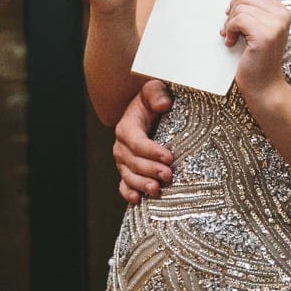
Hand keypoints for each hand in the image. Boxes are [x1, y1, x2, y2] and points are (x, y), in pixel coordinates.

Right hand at [114, 78, 173, 204]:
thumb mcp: (154, 90)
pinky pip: (124, 185)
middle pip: (133, 162)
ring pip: (128, 176)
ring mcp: (123, 161)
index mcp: (127, 127)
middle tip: (168, 175)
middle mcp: (121, 146)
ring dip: (141, 184)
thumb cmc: (152, 100)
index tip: (169, 157)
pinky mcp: (128, 171)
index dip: (152, 151)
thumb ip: (156, 93)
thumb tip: (163, 104)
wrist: (146, 111)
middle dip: (150, 170)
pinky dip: (128, 193)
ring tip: (156, 190)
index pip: (137, 142)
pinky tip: (138, 200)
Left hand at [222, 0, 290, 102]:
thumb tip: (234, 1)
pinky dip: (230, 31)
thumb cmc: (258, 60)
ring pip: (241, 8)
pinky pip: (238, 20)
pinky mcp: (264, 35)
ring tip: (231, 37)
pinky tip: (231, 42)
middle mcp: (282, 16)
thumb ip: (254, 13)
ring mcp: (275, 25)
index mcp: (282, 12)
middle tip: (230, 28)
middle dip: (232, 11)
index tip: (233, 15)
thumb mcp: (260, 31)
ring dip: (230, 24)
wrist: (264, 86)